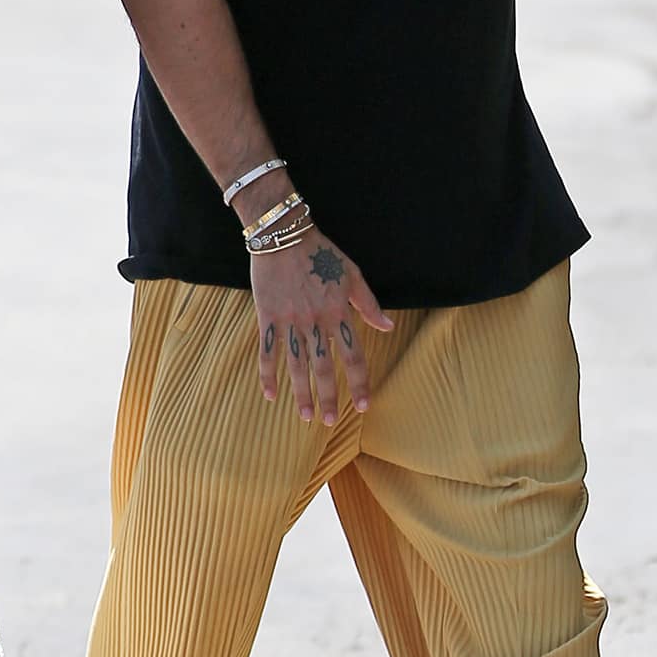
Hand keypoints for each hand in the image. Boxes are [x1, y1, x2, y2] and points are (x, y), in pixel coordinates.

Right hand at [252, 232, 392, 424]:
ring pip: (297, 365)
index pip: (353, 355)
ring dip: (302, 394)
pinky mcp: (268, 317)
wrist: (283, 235)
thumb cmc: (321, 252)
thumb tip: (388, 326)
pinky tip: (271, 395)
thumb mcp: (352, 274)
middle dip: (329, 397)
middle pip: (324, 367)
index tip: (363, 405)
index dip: (358, 382)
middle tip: (331, 421)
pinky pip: (268, 352)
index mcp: (339, 312)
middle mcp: (315, 321)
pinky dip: (268, 374)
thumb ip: (369, 304)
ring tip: (306, 416)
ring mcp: (290, 321)